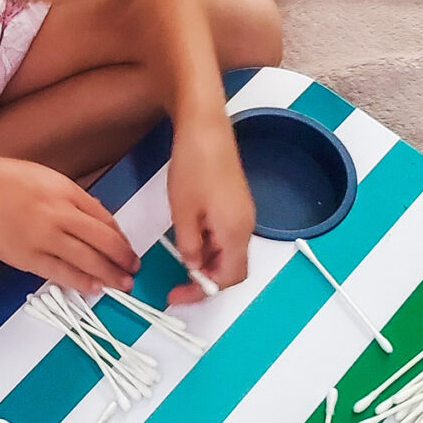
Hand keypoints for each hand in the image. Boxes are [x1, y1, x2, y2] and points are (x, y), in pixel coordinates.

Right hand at [0, 155, 139, 294]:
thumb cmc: (3, 180)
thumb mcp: (46, 177)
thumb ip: (72, 197)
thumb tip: (95, 217)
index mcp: (66, 191)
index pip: (104, 218)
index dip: (120, 237)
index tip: (126, 247)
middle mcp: (59, 214)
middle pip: (103, 240)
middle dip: (123, 257)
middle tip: (134, 268)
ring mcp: (44, 237)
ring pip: (87, 260)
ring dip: (109, 274)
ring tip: (122, 284)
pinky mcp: (27, 257)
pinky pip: (61, 273)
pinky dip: (80, 282)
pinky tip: (94, 288)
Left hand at [166, 116, 254, 304]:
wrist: (205, 127)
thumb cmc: (194, 164)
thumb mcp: (183, 212)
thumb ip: (189, 246)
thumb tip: (193, 266)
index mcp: (235, 232)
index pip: (228, 279)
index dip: (203, 292)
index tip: (178, 295)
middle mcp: (246, 226)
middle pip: (232, 269)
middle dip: (205, 279)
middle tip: (177, 283)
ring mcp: (243, 214)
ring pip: (228, 253)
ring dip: (205, 261)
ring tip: (178, 254)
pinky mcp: (236, 204)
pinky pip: (226, 236)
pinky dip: (208, 245)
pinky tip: (188, 235)